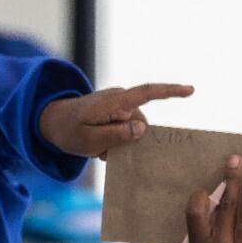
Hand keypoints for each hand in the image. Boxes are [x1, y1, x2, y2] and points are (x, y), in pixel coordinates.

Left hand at [39, 83, 192, 158]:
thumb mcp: (90, 141)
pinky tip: (100, 147)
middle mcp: (120, 99)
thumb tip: (143, 128)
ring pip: (133, 129)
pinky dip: (116, 139)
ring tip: (99, 149)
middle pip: (140, 123)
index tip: (191, 90)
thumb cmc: (68, 132)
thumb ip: (117, 136)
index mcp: (115, 102)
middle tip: (105, 152)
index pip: (147, 93)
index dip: (171, 91)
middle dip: (130, 140)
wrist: (50, 122)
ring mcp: (117, 104)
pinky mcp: (115, 111)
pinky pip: (125, 128)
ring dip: (121, 142)